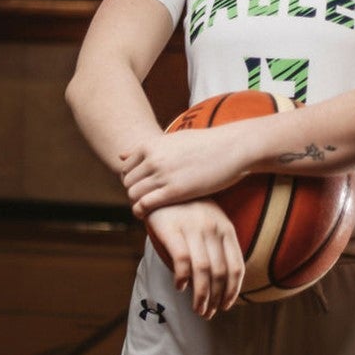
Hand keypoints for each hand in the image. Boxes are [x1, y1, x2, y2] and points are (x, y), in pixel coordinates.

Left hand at [120, 127, 249, 215]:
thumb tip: (121, 156)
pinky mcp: (175, 191)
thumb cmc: (207, 143)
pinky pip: (145, 204)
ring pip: (133, 194)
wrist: (232, 147)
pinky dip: (141, 211)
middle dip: (135, 192)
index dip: (132, 180)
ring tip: (150, 207)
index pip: (126, 168)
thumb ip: (147, 148)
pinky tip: (148, 215)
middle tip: (147, 199)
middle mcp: (153, 159)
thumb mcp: (174, 139)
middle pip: (128, 182)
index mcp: (151, 145)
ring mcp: (163, 175)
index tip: (144, 187)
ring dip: (138, 203)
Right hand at [146, 201, 244, 318]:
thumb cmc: (187, 209)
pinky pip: (182, 260)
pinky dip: (183, 278)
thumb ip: (217, 246)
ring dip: (202, 295)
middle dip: (217, 299)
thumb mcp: (210, 221)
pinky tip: (180, 287)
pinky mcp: (172, 229)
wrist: (161, 185)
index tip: (226, 306)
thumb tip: (222, 282)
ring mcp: (193, 228)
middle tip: (208, 314)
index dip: (233, 291)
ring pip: (203, 271)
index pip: (236, 266)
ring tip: (198, 309)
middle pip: (221, 273)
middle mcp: (213, 229)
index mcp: (226, 229)